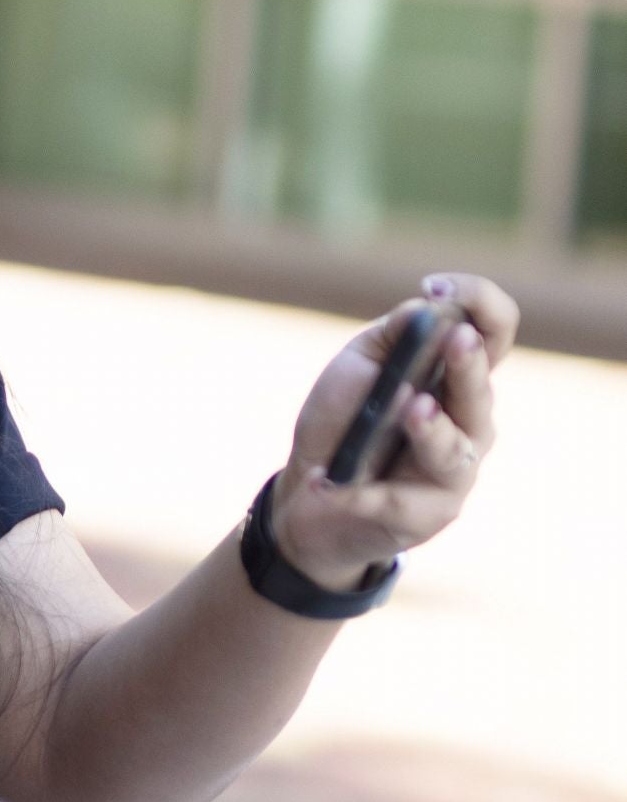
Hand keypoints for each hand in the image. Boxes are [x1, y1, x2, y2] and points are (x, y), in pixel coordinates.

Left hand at [269, 273, 517, 591]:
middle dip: (467, 363)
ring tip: (409, 408)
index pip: (493, 331)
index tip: (435, 287)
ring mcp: (454, 470)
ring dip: (429, 428)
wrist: (308, 495)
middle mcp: (468, 422)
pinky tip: (322, 483)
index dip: (480, 302)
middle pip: (481, 388)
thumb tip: (430, 304)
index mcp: (455, 376)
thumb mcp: (361, 367)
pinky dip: (354, 489)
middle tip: (454, 338)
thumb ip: (394, 337)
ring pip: (452, 448)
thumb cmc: (344, 422)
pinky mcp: (429, 515)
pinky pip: (396, 499)